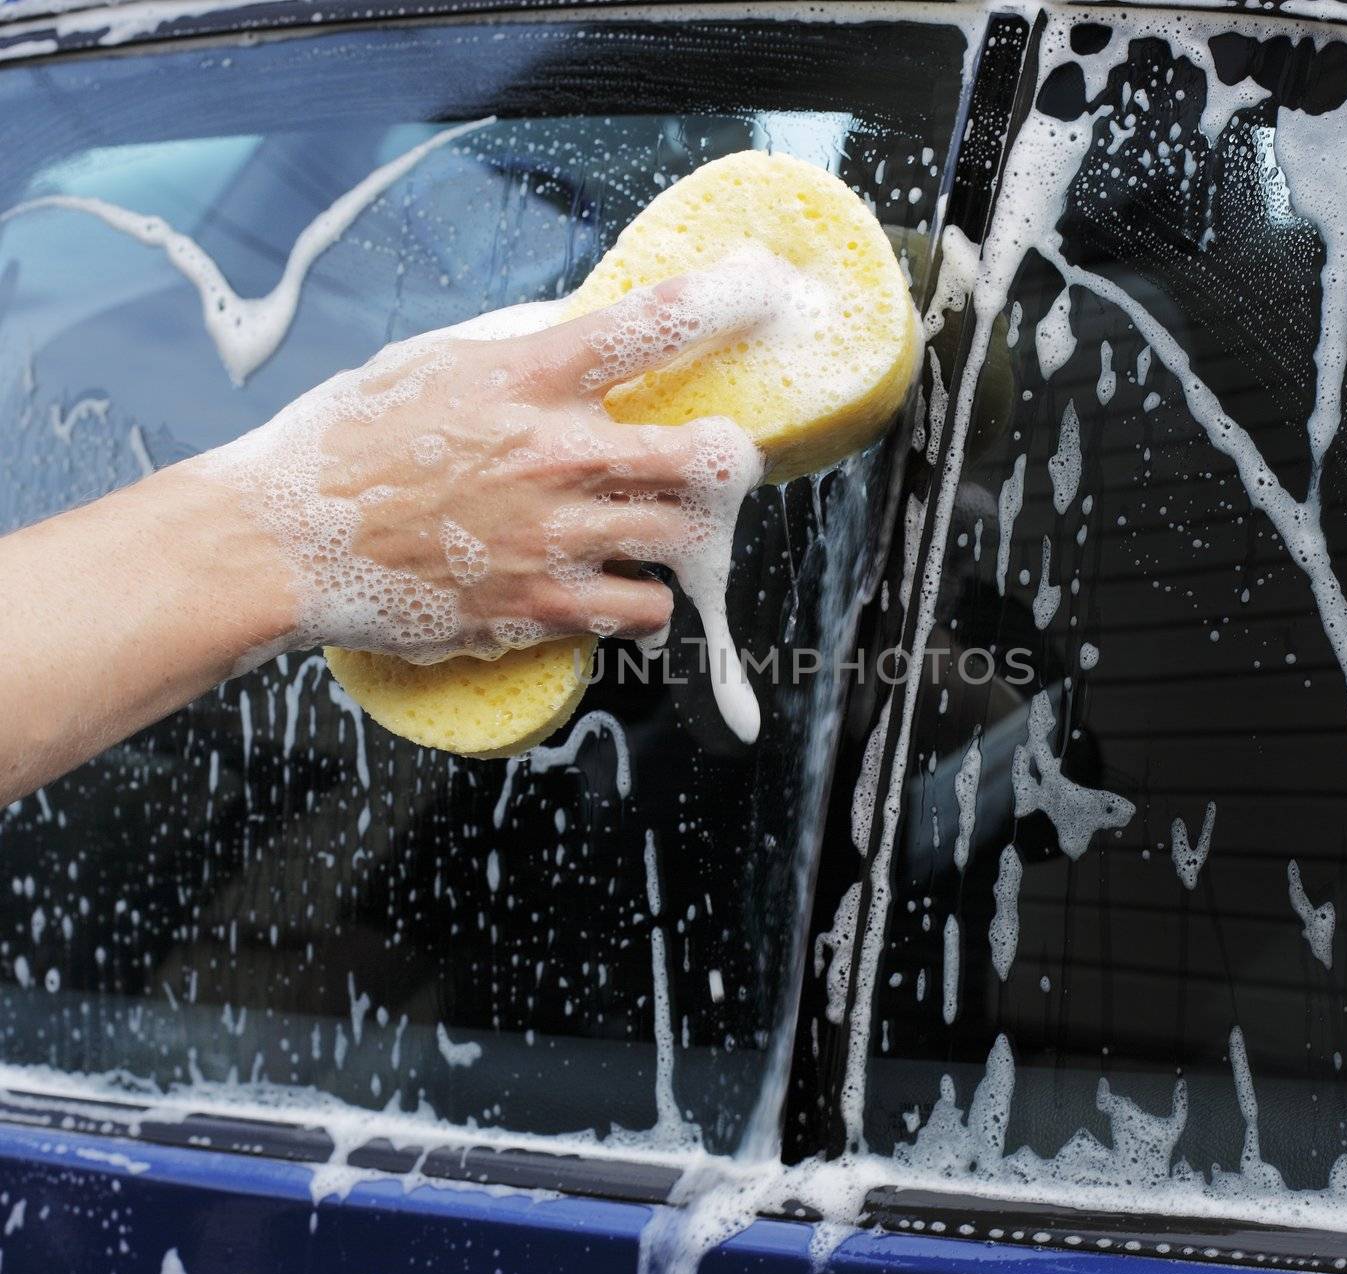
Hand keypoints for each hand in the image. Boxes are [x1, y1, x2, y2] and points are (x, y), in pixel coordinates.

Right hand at [201, 259, 773, 662]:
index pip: (649, 323)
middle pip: (704, 455)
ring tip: (658, 531)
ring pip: (683, 538)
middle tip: (719, 463)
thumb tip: (578, 335)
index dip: (721, 301)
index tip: (762, 289)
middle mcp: (556, 453)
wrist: (284, 537)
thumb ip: (517, 354)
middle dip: (728, 459)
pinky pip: (641, 610)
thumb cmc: (348, 442)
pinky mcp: (538, 604)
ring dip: (683, 535)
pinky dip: (644, 602)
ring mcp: (553, 535)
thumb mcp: (433, 363)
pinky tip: (624, 589)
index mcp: (529, 376)